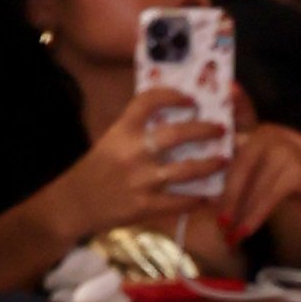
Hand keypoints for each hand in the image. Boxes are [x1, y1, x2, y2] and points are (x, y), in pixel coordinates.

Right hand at [72, 84, 230, 234]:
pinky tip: (208, 195)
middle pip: (176, 134)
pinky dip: (197, 198)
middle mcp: (132, 152)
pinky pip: (180, 201)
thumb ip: (138, 129)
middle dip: (204, 130)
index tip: (191, 98)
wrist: (76, 202)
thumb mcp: (112, 140)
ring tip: (224, 160)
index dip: (172, 95)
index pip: (147, 101)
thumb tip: (175, 115)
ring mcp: (140, 180)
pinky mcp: (145, 206)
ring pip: (186, 170)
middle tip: (220, 129)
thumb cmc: (99, 168)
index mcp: (122, 130)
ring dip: (210, 165)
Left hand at [218, 119, 300, 241]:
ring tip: (234, 235)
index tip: (210, 209)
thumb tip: (211, 200)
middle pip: (239, 172)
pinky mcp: (296, 169)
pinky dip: (257, 215)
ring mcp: (283, 150)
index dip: (219, 187)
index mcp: (254, 133)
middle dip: (228, 202)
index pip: (231, 162)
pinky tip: (248, 231)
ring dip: (242, 214)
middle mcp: (267, 135)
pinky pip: (270, 197)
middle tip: (220, 226)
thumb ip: (242, 175)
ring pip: (254, 187)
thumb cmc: (292, 177)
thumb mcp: (263, 170)